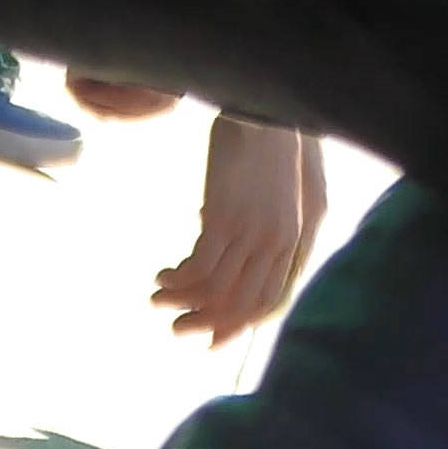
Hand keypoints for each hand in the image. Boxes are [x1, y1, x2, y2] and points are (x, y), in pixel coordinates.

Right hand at [153, 120, 326, 343]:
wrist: (259, 110)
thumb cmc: (263, 147)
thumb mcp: (271, 194)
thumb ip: (259, 227)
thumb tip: (226, 250)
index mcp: (290, 241)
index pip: (268, 303)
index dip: (239, 325)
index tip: (211, 338)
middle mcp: (273, 244)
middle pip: (242, 305)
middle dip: (207, 323)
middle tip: (177, 331)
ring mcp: (249, 233)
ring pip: (216, 290)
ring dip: (182, 302)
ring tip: (157, 298)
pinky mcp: (223, 218)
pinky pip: (200, 267)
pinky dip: (178, 279)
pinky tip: (162, 275)